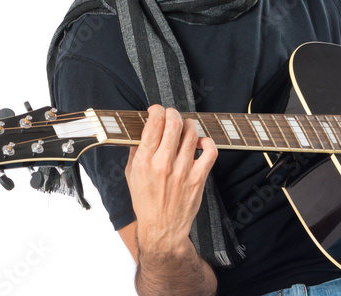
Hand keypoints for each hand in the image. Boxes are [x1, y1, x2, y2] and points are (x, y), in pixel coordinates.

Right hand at [125, 104, 217, 256]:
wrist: (162, 230)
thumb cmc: (145, 203)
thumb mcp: (131, 175)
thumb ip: (135, 151)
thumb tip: (141, 129)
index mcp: (144, 161)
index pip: (154, 124)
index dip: (157, 111)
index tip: (157, 111)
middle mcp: (163, 164)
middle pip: (174, 124)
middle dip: (173, 113)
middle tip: (172, 115)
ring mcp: (183, 171)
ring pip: (192, 133)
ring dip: (189, 124)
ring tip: (185, 128)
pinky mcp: (198, 178)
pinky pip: (210, 151)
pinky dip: (207, 142)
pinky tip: (200, 143)